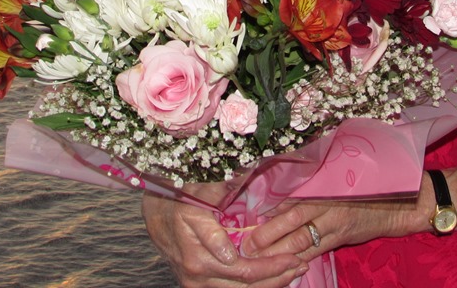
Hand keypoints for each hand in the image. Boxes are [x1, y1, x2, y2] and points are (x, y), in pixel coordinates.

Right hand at [141, 193, 308, 287]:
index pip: (243, 267)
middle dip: (276, 276)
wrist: (155, 214)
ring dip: (269, 284)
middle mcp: (197, 272)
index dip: (272, 265)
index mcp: (198, 252)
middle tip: (301, 265)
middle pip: (244, 283)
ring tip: (294, 272)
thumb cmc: (181, 198)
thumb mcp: (200, 192)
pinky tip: (274, 278)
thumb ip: (220, 194)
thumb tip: (244, 180)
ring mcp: (196, 282)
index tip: (294, 257)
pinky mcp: (198, 285)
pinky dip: (254, 286)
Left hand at [243, 193, 423, 260]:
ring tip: (259, 258)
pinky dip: (300, 259)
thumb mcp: (335, 178)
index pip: (292, 199)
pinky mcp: (341, 238)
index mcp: (322, 186)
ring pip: (303, 240)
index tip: (248, 217)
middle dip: (269, 234)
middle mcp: (328, 204)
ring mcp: (335, 224)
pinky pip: (317, 251)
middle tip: (248, 244)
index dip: (270, 209)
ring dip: (279, 250)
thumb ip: (309, 186)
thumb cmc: (361, 186)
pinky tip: (286, 266)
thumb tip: (276, 194)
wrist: (394, 203)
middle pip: (294, 220)